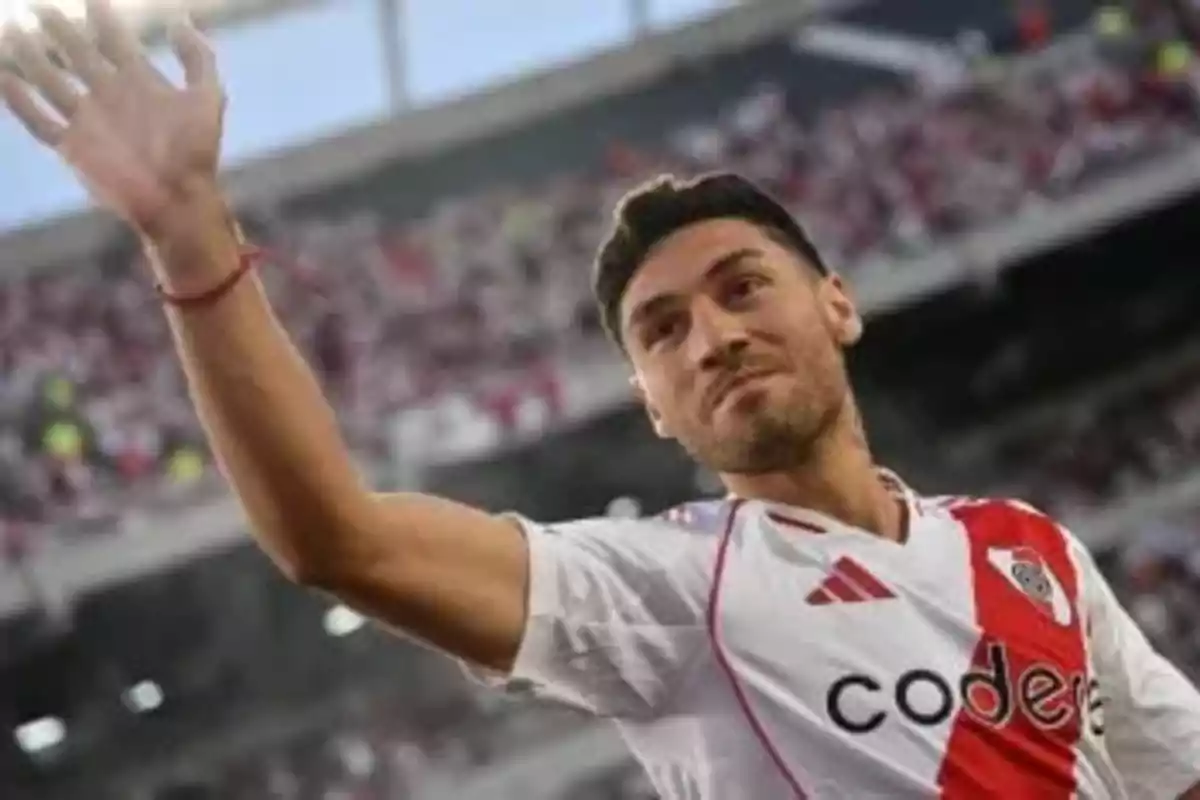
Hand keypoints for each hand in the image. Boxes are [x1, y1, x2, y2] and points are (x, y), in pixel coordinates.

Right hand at [1, 0, 224, 238]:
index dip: (101, 16)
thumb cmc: (196, 152)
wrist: (179, 198)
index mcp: (141, 81)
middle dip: (58, 28)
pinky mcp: (72, 146)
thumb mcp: (207, 98)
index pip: (114, 39)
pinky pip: (38, 120)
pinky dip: (18, 101)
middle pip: (76, 52)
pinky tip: (2, 77)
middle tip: (38, 5)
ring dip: (30, 56)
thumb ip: (197, 58)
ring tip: (12, 31)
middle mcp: (110, 95)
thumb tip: (178, 19)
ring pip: (50, 80)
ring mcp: (89, 120)